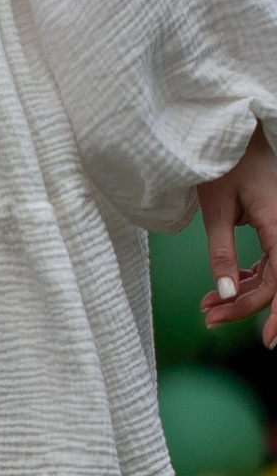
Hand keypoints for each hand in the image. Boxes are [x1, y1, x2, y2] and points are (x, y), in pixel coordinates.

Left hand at [199, 129, 276, 346]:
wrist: (228, 135)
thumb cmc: (223, 165)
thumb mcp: (215, 210)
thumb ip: (221, 253)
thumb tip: (224, 292)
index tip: (269, 340)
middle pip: (275, 282)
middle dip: (244, 306)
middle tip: (209, 320)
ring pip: (268, 276)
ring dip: (240, 294)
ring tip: (206, 308)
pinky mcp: (271, 228)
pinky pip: (264, 264)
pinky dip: (242, 278)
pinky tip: (219, 290)